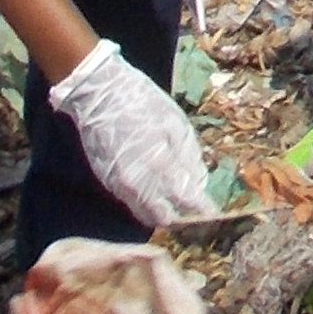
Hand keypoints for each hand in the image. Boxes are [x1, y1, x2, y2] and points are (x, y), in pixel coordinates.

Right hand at [47, 38, 222, 227]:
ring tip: (177, 204)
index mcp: (160, 165)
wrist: (99, 94)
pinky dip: (147, 204)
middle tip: (195, 212)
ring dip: (163, 213)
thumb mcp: (175, 123)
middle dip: (182, 219)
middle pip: (164, 218)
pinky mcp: (108, 183)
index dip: (202, 211)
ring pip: (145, 215)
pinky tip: (157, 192)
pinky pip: (132, 204)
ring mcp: (120, 185)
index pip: (186, 201)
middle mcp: (138, 183)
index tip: (213, 214)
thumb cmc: (143, 102)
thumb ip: (189, 157)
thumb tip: (199, 184)